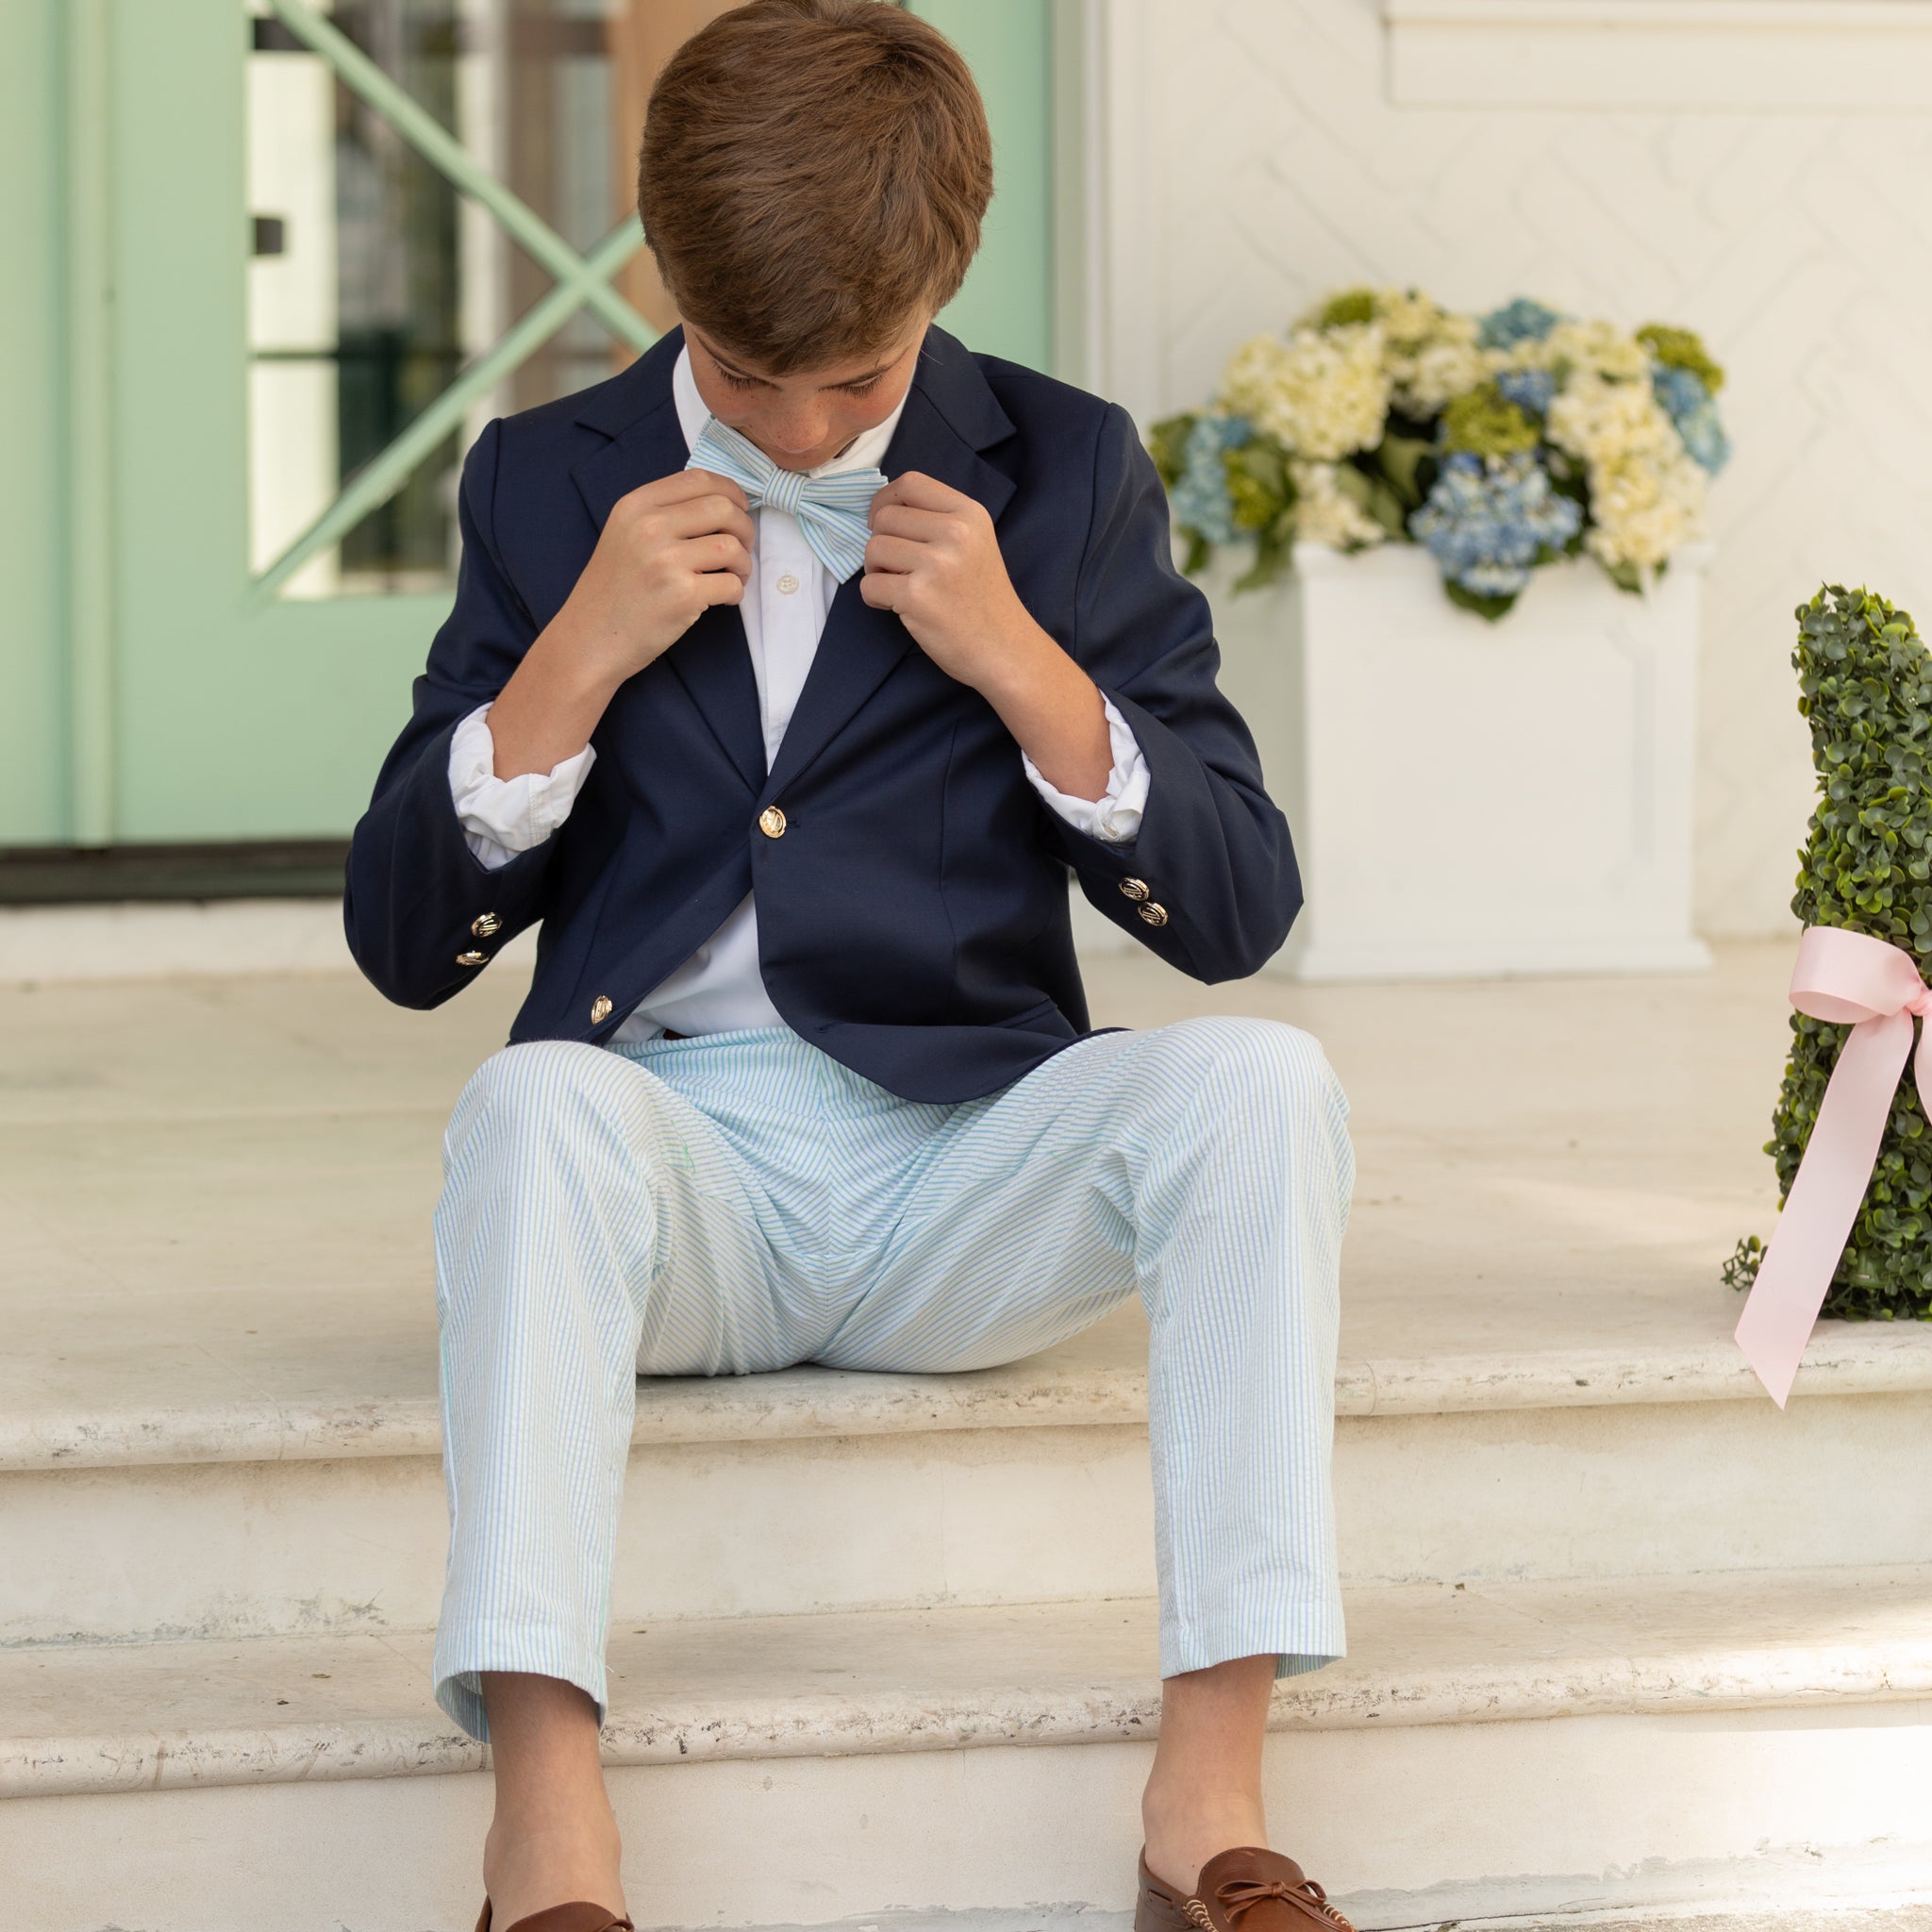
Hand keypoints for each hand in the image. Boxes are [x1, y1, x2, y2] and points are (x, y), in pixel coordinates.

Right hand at [554, 468, 753, 688]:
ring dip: (744, 562)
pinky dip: (736, 592)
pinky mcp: (682, 595)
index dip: (730, 491)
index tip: (739, 508)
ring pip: (732, 546)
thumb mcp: (624, 534)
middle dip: (744, 527)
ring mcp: (666, 561)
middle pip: (722, 508)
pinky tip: (724, 598)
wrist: (590, 639)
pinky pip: (732, 584)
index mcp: (636, 506)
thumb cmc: (613, 590)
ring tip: (734, 575)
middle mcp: (649, 527)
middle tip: (742, 546)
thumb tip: (722, 503)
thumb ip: (663, 513)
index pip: (698, 479)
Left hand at [859, 471, 1039, 691]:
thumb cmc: (983, 599)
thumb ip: (938, 521)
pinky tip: (898, 608)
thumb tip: (881, 511)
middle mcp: (955, 533)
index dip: (885, 500)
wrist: (1005, 649)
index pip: (910, 483)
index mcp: (969, 514)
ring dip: (876, 571)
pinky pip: (869, 586)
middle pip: (884, 518)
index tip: (883, 522)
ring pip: (872, 549)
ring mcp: (936, 565)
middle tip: (897, 568)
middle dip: (880, 543)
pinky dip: (875, 599)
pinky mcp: (917, 597)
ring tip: (899, 587)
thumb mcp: (975, 543)